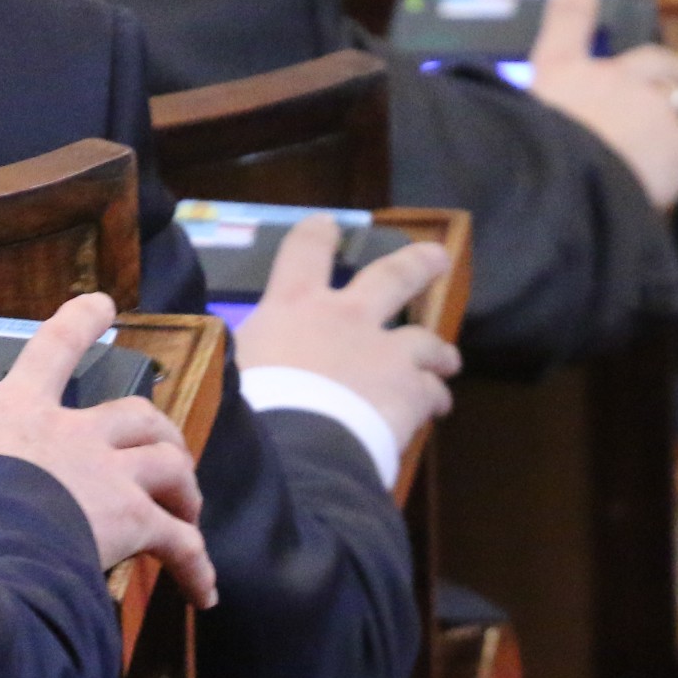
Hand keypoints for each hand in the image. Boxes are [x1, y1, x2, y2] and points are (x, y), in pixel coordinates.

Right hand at [0, 292, 218, 606]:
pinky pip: (180, 542)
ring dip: (186, 488)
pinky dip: (197, 564)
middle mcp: (74, 435)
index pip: (52, 351)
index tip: (105, 304)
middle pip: (137, 414)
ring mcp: (107, 475)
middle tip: (168, 452)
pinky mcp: (132, 522)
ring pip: (171, 464)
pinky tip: (204, 591)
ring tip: (189, 513)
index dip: (79, 323)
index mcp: (20, 412)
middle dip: (159, 430)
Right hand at [234, 213, 459, 449]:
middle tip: (438, 257)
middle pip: (393, 276)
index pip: (305, 250)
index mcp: (295, 305)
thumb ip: (246, 356)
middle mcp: (347, 317)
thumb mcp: (231, 368)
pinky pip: (433, 392)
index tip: (327, 226)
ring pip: (428, 341)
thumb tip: (228, 362)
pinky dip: (435, 398)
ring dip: (439, 351)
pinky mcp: (413, 392)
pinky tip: (436, 410)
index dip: (317, 235)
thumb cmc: (248, 408)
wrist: (294, 451)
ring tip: (448, 362)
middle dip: (418, 264)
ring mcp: (387, 353)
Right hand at [522, 0, 677, 211]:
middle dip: (674, 70)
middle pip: (650, 61)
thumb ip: (556, 134)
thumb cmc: (537, 180)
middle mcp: (604, 78)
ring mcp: (646, 100)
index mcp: (557, 79)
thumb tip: (550, 150)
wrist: (566, 200)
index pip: (567, 18)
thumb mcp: (527, 143)